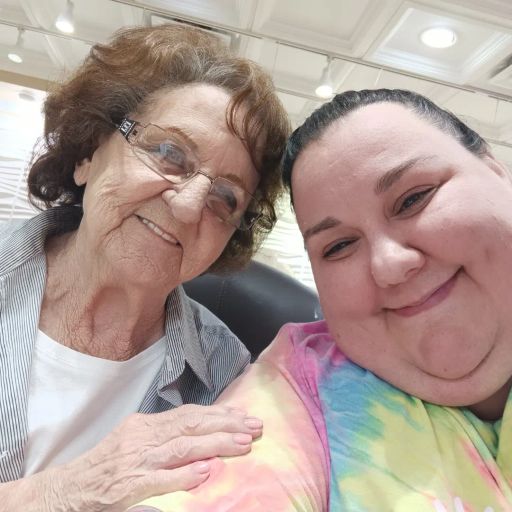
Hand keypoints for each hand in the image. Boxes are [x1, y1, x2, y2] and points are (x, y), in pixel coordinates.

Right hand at [51, 404, 262, 511]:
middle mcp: (143, 437)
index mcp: (146, 424)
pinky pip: (160, 479)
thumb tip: (201, 433)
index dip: (219, 415)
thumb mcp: (136, 440)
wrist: (70, 488)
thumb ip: (166, 436)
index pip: (189, 414)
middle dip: (226, 425)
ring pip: (182, 447)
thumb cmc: (107, 464)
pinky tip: (206, 472)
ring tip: (243, 444)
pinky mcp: (129, 485)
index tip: (244, 416)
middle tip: (255, 426)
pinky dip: (185, 475)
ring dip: (216, 445)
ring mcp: (137, 460)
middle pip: (191, 425)